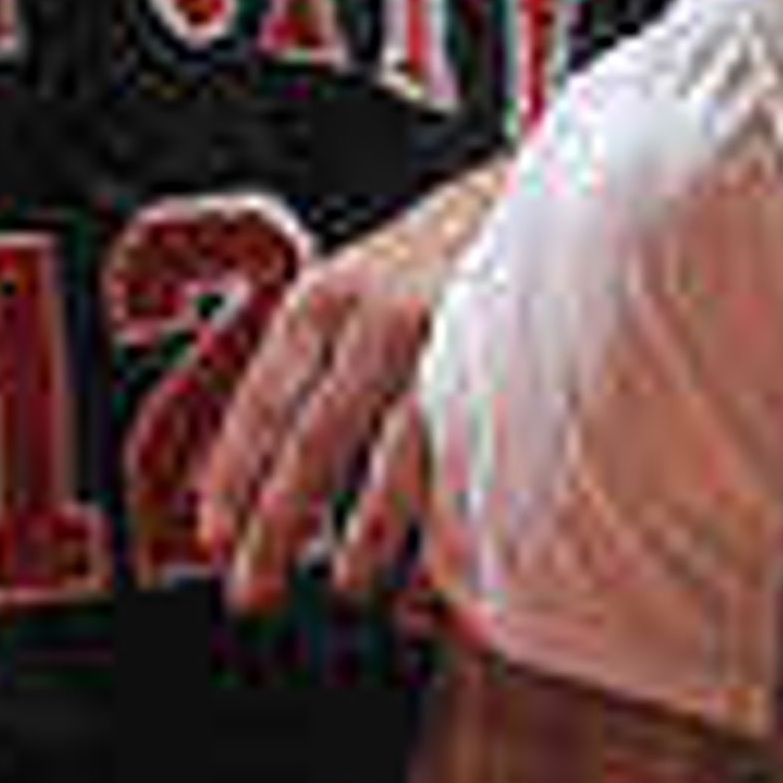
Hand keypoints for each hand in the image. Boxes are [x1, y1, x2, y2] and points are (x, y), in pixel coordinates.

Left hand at [200, 168, 501, 613]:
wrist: (569, 190)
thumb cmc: (459, 246)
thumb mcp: (370, 272)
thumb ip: (322, 348)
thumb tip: (262, 449)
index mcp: (328, 295)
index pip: (262, 402)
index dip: (232, 477)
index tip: (213, 534)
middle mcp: (380, 318)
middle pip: (313, 444)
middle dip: (277, 527)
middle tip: (251, 591)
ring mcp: (450, 345)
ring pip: (395, 464)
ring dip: (365, 536)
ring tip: (348, 587)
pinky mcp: (513, 373)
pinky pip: (469, 461)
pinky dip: (448, 516)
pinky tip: (438, 558)